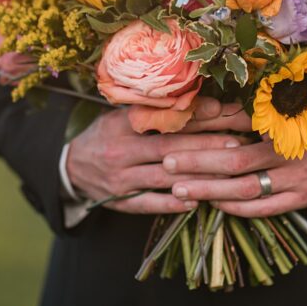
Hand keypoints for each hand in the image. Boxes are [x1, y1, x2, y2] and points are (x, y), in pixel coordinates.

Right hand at [66, 99, 244, 213]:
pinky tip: (195, 202)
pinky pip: (149, 204)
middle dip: (204, 146)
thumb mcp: (118, 118)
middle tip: (235, 143)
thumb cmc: (106, 137)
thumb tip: (194, 102)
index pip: (160, 119)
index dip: (191, 115)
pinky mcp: (121, 201)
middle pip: (167, 148)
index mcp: (120, 126)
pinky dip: (172, 203)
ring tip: (226, 173)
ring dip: (196, 175)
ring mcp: (120, 179)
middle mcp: (119, 151)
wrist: (71, 168)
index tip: (220, 110)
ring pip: (163, 177)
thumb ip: (149, 112)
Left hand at [164, 111, 306, 216]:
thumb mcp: (293, 108)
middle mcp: (287, 151)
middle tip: (167, 161)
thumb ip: (255, 110)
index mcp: (283, 122)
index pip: (236, 122)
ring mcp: (295, 178)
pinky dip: (237, 208)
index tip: (176, 126)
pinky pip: (265, 209)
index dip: (206, 125)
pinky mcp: (302, 200)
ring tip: (179, 189)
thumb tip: (211, 106)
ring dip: (210, 189)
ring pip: (245, 188)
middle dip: (198, 162)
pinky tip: (214, 204)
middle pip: (234, 160)